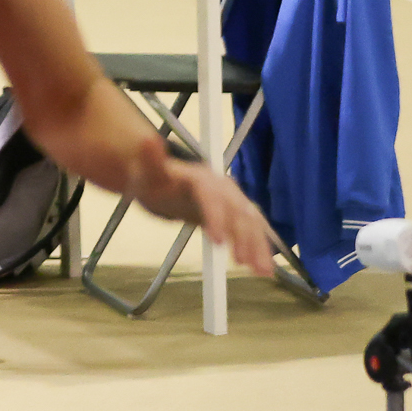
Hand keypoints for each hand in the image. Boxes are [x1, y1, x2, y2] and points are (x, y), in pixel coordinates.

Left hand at [136, 160, 279, 277]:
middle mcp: (223, 187)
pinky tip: (265, 269)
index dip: (216, 217)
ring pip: (250, 223)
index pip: (211, 197)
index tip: (217, 241)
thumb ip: (150, 160)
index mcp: (201, 178)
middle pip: (236, 211)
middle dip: (242, 236)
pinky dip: (261, 249)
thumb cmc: (155, 179)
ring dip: (257, 246)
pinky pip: (253, 232)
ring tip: (261, 270)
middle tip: (240, 261)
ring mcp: (234, 200)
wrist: (166, 181)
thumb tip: (146, 139)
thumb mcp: (148, 172)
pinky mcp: (238, 214)